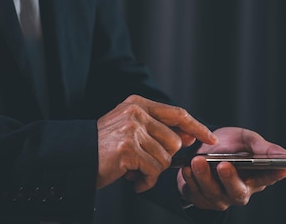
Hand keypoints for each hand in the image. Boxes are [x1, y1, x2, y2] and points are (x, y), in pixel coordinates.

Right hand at [96, 95, 217, 191]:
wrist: (74, 159)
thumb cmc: (104, 149)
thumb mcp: (132, 131)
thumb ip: (160, 130)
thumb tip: (191, 135)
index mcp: (138, 104)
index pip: (178, 114)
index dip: (197, 127)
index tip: (211, 139)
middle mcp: (136, 112)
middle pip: (174, 142)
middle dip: (162, 159)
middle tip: (141, 163)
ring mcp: (132, 129)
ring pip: (165, 159)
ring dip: (151, 171)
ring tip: (132, 170)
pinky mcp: (128, 149)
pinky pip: (153, 171)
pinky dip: (145, 181)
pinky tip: (131, 179)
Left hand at [177, 127, 285, 210]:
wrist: (202, 147)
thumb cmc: (229, 145)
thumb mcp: (246, 139)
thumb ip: (263, 148)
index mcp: (256, 177)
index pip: (269, 177)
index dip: (275, 174)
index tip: (282, 167)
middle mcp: (240, 191)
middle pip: (238, 192)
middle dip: (230, 179)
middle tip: (223, 165)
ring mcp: (221, 197)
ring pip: (214, 193)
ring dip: (205, 177)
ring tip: (198, 161)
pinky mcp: (202, 199)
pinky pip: (195, 193)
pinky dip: (190, 180)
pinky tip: (187, 168)